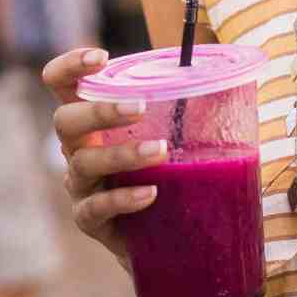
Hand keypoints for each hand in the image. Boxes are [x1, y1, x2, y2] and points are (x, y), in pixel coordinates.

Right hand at [43, 47, 167, 268]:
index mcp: (94, 120)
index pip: (62, 84)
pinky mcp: (90, 221)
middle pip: (66, 121)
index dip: (71, 66)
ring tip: (159, 151)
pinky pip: (95, 208)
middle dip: (100, 111)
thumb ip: (189, 109)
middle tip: (140, 107)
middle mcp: (78, 149)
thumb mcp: (176, 137)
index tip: (101, 57)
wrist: (165, 239)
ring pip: (83, 163)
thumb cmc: (170, 174)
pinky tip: (150, 194)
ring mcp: (81, 186)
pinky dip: (123, 199)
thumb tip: (235, 80)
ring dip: (121, 154)